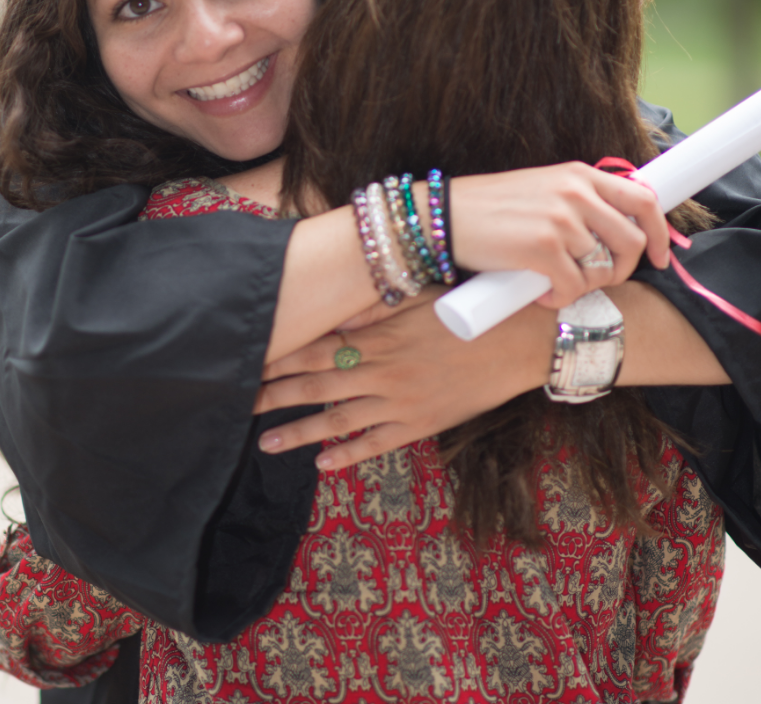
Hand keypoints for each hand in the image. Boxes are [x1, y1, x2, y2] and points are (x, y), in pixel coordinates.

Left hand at [254, 294, 553, 469]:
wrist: (522, 342)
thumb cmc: (471, 310)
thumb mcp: (420, 295)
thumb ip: (374, 306)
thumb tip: (335, 310)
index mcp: (379, 336)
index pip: (314, 350)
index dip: (278, 357)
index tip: (247, 361)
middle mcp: (382, 372)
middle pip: (315, 386)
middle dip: (273, 395)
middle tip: (238, 403)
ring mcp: (401, 402)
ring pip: (338, 421)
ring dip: (299, 432)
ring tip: (265, 442)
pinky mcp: (421, 424)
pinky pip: (377, 444)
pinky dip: (348, 455)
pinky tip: (322, 465)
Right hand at [447, 163, 669, 307]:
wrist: (441, 217)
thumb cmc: (486, 209)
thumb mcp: (540, 189)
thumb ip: (575, 203)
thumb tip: (607, 236)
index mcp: (578, 175)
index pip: (641, 199)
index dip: (658, 233)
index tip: (659, 257)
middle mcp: (575, 193)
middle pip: (631, 241)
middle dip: (621, 270)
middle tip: (597, 279)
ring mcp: (561, 220)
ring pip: (601, 269)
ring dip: (582, 285)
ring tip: (554, 282)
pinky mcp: (543, 248)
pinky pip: (573, 287)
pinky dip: (558, 298)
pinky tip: (537, 291)